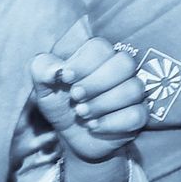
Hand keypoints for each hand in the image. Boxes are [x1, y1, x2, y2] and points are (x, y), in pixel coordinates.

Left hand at [30, 37, 147, 162]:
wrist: (70, 135)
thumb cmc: (59, 102)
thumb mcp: (43, 86)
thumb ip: (42, 70)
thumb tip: (56, 69)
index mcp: (94, 54)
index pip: (100, 46)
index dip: (84, 62)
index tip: (67, 77)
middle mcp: (117, 67)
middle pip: (124, 63)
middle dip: (97, 83)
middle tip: (76, 96)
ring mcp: (131, 90)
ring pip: (133, 89)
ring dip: (103, 103)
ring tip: (81, 113)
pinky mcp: (138, 114)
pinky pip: (137, 115)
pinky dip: (112, 122)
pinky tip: (94, 125)